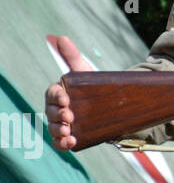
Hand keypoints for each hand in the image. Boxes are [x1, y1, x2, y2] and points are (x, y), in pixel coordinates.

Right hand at [45, 34, 94, 150]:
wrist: (114, 107)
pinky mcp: (73, 137)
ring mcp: (64, 125)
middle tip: (70, 116)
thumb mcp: (85, 71)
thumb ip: (72, 56)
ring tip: (68, 132)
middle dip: (58, 116)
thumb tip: (61, 37)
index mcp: (58, 93)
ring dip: (58, 131)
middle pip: (50, 113)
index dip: (56, 98)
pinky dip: (62, 144)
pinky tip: (71, 143)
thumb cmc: (93, 87)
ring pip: (54, 129)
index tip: (66, 100)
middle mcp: (57, 110)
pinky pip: (61, 144)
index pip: (51, 94)